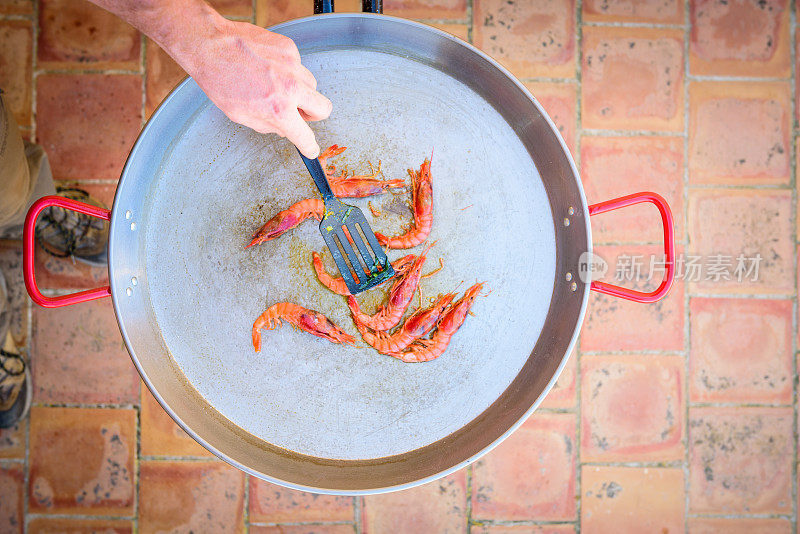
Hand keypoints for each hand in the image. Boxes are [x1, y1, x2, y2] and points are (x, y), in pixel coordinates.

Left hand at [177, 17, 331, 157]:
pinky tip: (267, 67)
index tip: (310, 148)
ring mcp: (292, 65)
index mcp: (278, 110)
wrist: (209, 45)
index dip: (309, 147)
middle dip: (313, 115)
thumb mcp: (240, 115)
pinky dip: (288, 70)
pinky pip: (298, 65)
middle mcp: (291, 87)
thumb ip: (267, 125)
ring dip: (300, 90)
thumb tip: (284, 129)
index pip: (306, 137)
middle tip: (298, 113)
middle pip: (324, 109)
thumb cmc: (219, 80)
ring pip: (311, 85)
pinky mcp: (289, 48)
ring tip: (275, 85)